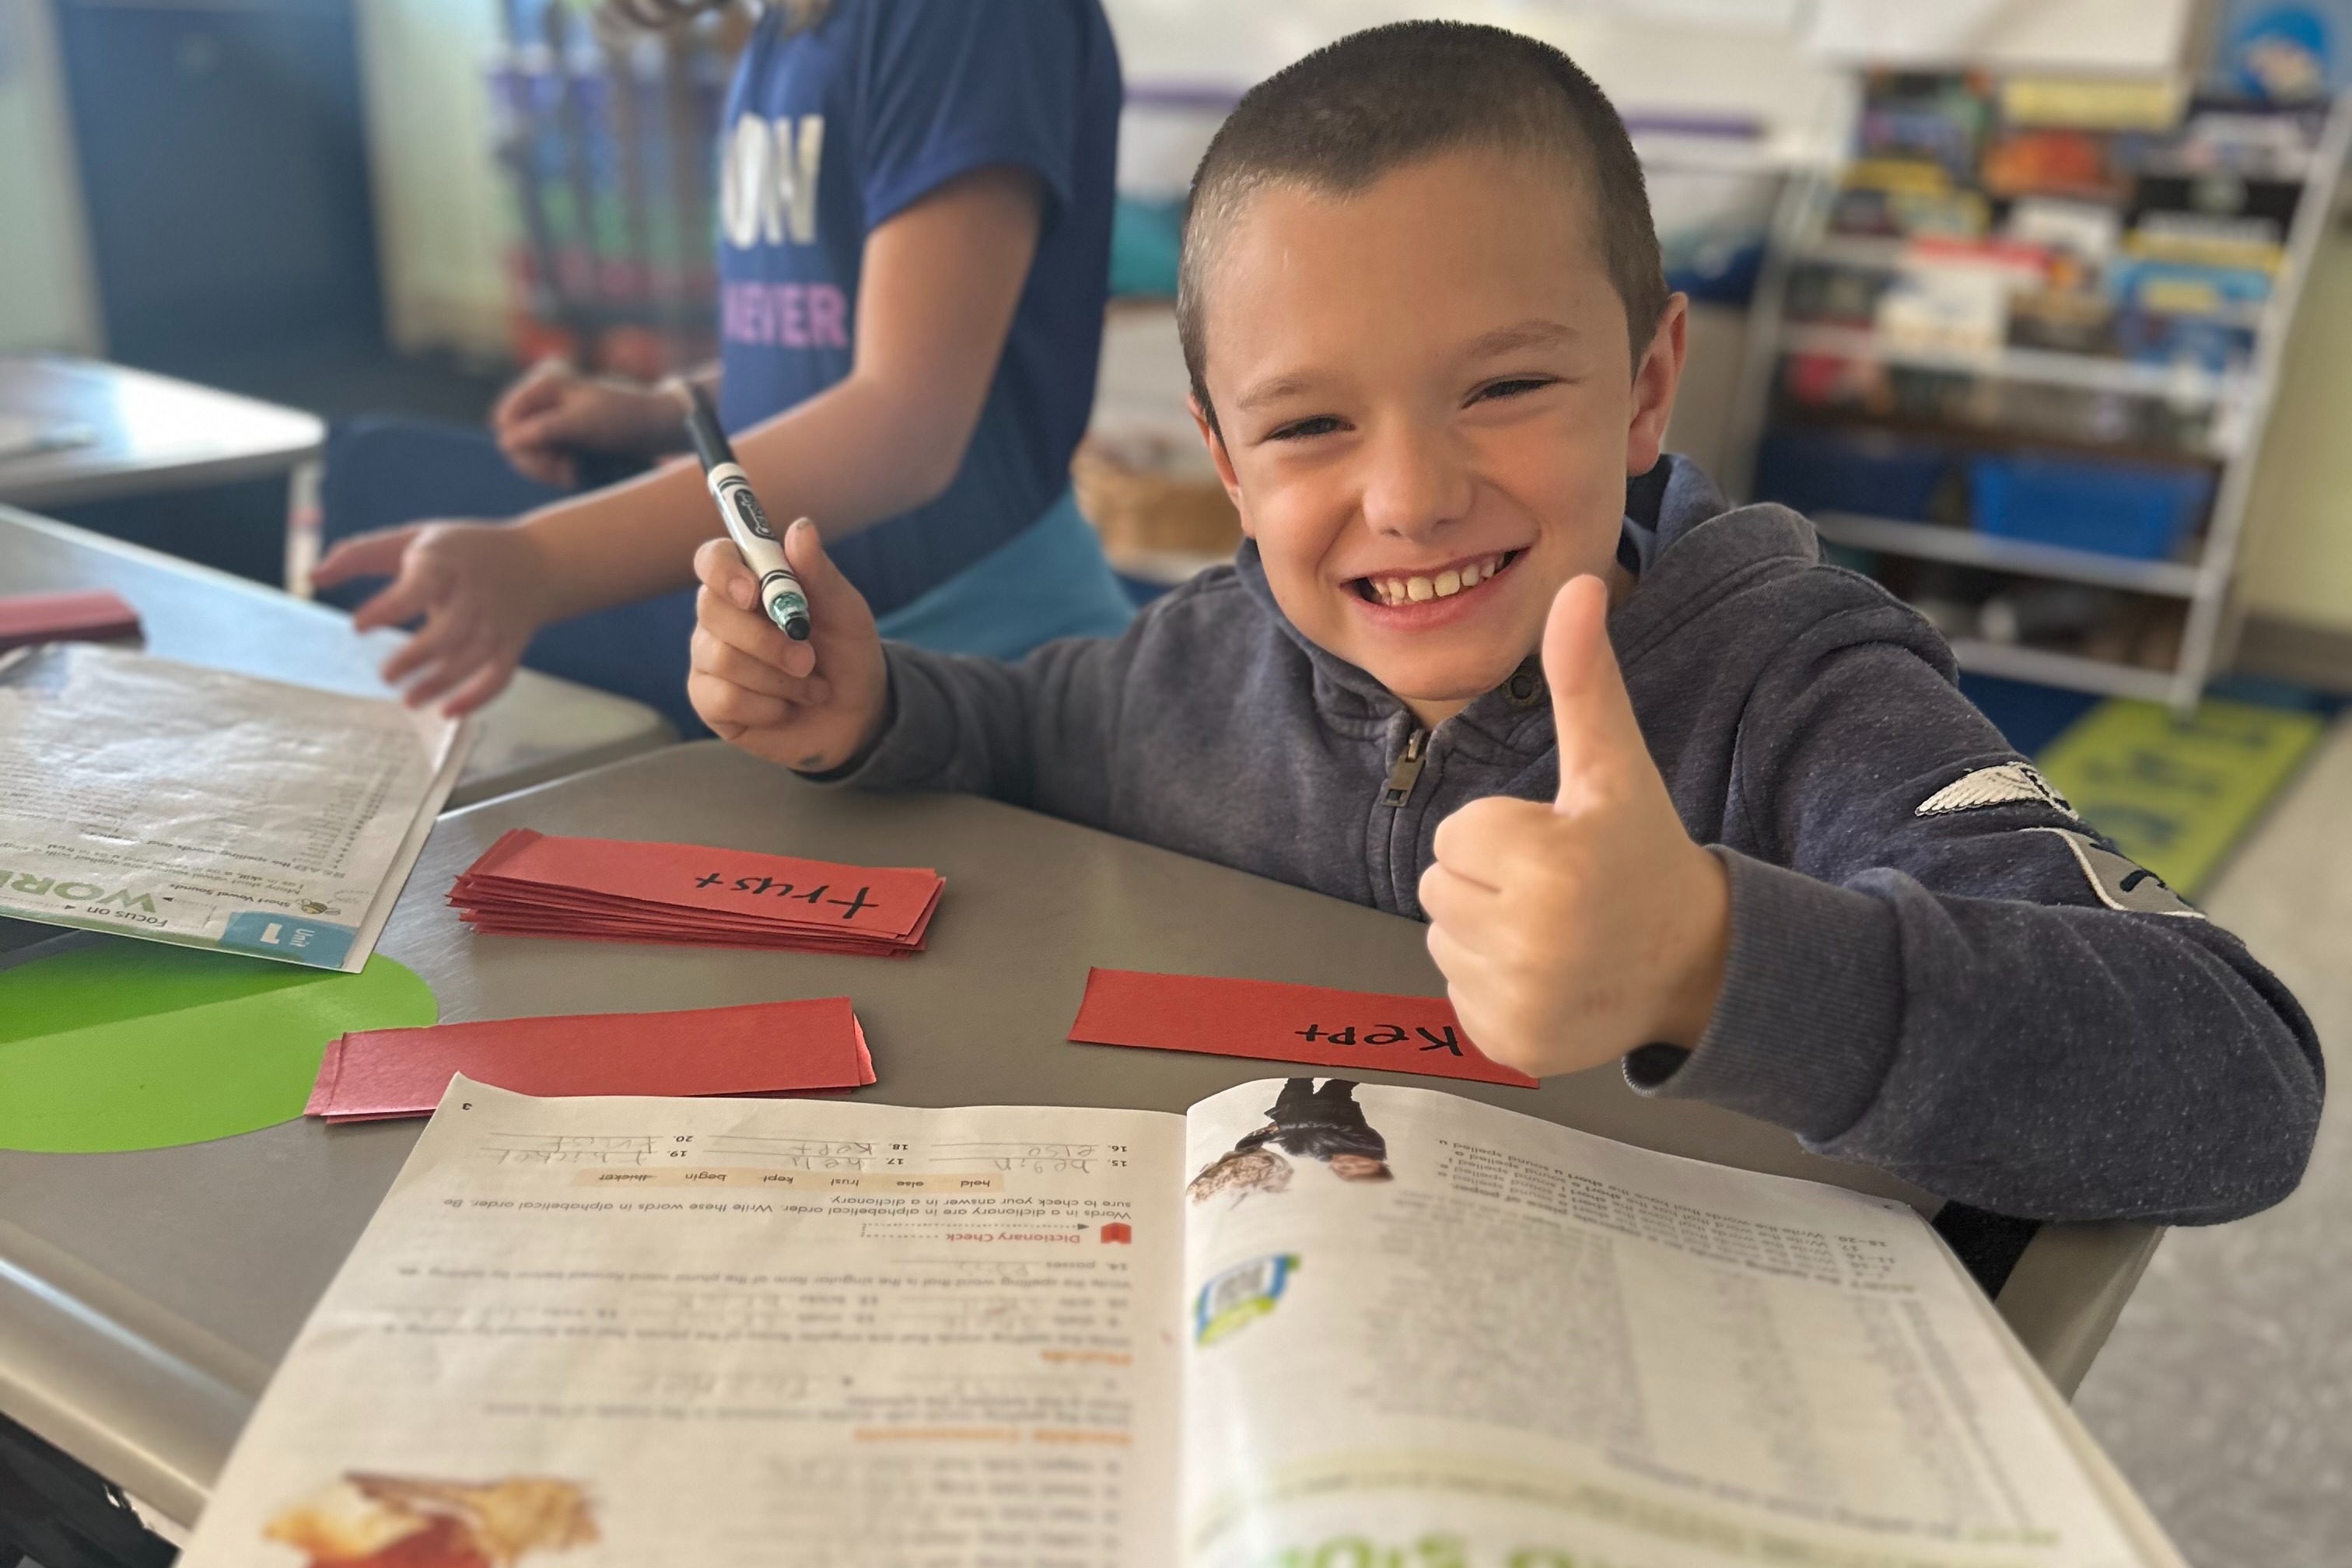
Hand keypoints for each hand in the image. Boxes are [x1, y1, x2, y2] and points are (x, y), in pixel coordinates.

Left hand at [311, 521, 557, 714]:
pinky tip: (448, 712)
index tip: (359, 625)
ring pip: (472, 659)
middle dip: (418, 656)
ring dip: (441, 683)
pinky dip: (477, 698)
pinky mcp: (512, 645)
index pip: (421, 584)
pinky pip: (499, 677)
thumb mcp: (413, 538)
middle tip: (386, 675)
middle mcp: (475, 595)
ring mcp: (497, 623)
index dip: (390, 607)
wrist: (540, 560)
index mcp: (446, 562)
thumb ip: (361, 555)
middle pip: (451, 631)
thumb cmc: (464, 550)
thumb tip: (312, 578)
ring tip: (408, 699)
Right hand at [492, 360, 691, 487]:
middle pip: (514, 439)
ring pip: (528, 453)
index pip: (507, 420)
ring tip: (573, 473)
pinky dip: (556, 469)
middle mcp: (543, 398)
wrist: (655, 428)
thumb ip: (542, 431)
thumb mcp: (581, 424)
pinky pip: (543, 458)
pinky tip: (574, 472)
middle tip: (564, 474)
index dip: (520, 445)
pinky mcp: (560, 436)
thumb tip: (504, 443)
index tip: (548, 461)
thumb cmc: (622, 418)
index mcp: (544, 383)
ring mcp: (550, 418)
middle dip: (536, 460)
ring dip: (547, 469)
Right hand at [689, 519, 889, 771]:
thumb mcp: (846, 613)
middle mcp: (721, 616)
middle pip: (712, 609)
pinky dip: (768, 707)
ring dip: (778, 678)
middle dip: (766, 639)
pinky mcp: (709, 701)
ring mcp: (709, 658)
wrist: (855, 714)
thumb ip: (820, 573)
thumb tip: (801, 528)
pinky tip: (787, 707)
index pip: (713, 559)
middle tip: (807, 659)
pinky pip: (724, 699)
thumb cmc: (847, 654)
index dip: (725, 571)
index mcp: (750, 582)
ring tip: (811, 686)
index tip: (753, 592)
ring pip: (722, 658)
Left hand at [1419, 574, 1729, 1077]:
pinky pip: (1457, 994)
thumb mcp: (1614, 767)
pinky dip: (1492, 986)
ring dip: (1485, 932)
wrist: (1694, 963)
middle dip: (1487, 882)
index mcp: (1551, 864)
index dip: (1500, 834)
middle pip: (1438, 888)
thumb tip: (1577, 585)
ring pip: (1442, 939)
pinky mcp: (1511, 1045)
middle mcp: (1534, 941)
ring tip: (1553, 931)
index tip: (1556, 848)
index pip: (1456, 835)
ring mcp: (1522, 1002)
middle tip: (1555, 890)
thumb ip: (1584, 680)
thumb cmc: (1643, 853)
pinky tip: (1548, 976)